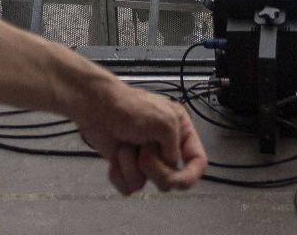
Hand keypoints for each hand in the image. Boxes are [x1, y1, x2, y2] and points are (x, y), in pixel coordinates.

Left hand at [69, 74, 207, 194]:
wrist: (97, 108)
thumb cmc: (131, 108)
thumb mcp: (165, 121)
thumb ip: (175, 148)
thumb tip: (168, 166)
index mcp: (181, 132)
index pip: (198, 161)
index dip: (190, 175)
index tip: (177, 181)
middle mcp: (166, 148)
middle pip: (172, 178)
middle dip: (154, 168)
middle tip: (143, 150)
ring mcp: (146, 160)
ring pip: (148, 184)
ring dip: (132, 166)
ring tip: (126, 146)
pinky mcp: (127, 168)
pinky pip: (129, 187)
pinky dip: (120, 173)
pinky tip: (115, 158)